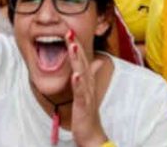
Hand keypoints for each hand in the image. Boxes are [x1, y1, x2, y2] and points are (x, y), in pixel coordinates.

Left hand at [68, 29, 107, 146]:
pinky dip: (78, 83)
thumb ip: (92, 75)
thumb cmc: (88, 113)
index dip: (76, 45)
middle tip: (68, 31)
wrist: (92, 135)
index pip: (82, 59)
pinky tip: (75, 75)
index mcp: (87, 81)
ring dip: (78, 60)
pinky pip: (81, 93)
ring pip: (82, 73)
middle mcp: (88, 84)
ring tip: (73, 46)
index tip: (69, 31)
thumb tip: (97, 61)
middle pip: (82, 62)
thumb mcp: (88, 91)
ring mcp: (87, 94)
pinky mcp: (84, 105)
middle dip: (76, 46)